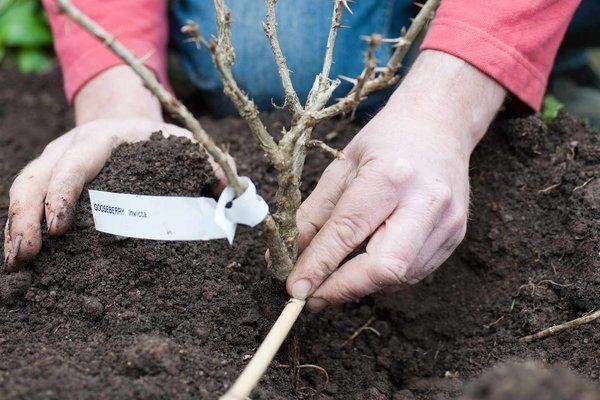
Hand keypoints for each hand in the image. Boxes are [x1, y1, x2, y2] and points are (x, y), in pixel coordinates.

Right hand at [4, 66, 229, 270]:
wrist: (128, 125)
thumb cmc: (159, 141)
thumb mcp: (185, 144)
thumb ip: (212, 162)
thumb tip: (231, 185)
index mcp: (104, 137)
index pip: (77, 160)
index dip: (63, 191)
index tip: (57, 227)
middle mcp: (71, 145)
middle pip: (38, 175)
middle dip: (26, 215)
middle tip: (26, 256)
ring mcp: (54, 161)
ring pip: (23, 187)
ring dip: (15, 225)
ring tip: (16, 264)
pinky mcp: (48, 179)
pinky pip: (25, 199)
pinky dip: (18, 225)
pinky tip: (19, 256)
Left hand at [287, 50, 505, 310]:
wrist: (440, 125)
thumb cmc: (386, 141)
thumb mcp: (342, 166)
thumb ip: (315, 213)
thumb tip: (291, 256)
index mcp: (391, 175)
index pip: (349, 230)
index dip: (319, 265)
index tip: (294, 288)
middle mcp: (426, 201)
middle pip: (384, 267)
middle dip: (343, 289)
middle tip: (311, 296)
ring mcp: (448, 222)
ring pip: (399, 277)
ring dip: (361, 286)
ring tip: (335, 277)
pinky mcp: (455, 237)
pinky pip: (414, 273)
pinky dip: (383, 278)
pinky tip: (367, 265)